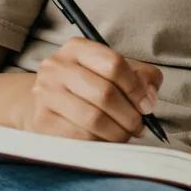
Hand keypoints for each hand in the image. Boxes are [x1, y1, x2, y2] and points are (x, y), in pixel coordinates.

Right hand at [16, 36, 162, 142]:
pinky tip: (104, 141)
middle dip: (129, 115)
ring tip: (124, 135)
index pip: (114, 64)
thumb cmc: (87, 87)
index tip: (146, 105)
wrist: (44, 104)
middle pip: (105, 93)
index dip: (136, 88)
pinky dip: (99, 143)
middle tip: (138, 126)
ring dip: (117, 133)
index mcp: (77, 48)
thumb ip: (142, 77)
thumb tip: (149, 98)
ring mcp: (45, 93)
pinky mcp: (42, 121)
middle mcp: (56, 66)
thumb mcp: (115, 72)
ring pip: (93, 118)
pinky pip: (79, 137)